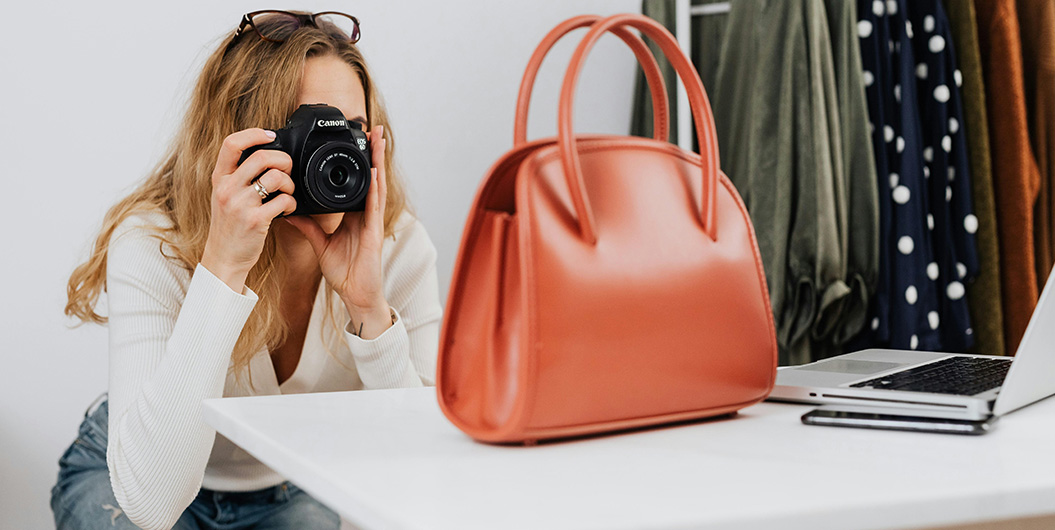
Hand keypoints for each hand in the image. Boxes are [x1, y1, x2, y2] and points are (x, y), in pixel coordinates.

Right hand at [201, 128, 296, 291]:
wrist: (224, 258)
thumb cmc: (229, 226)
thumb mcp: (224, 196)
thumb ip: (238, 176)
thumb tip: (265, 154)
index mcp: (220, 179)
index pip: (231, 144)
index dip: (254, 134)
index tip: (270, 135)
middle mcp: (227, 188)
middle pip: (262, 157)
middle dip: (283, 160)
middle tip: (287, 170)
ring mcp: (240, 204)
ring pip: (276, 177)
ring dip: (290, 183)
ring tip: (287, 192)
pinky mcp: (255, 221)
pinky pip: (284, 201)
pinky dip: (292, 203)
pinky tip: (287, 209)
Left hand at [285, 125, 391, 338]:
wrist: (355, 295)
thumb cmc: (343, 272)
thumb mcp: (320, 244)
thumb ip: (307, 226)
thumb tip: (289, 209)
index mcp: (354, 215)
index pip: (356, 182)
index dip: (357, 161)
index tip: (355, 140)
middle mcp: (366, 214)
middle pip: (370, 176)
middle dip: (372, 152)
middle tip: (371, 127)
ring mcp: (372, 222)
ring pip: (377, 184)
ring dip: (379, 161)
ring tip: (379, 139)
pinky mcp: (374, 232)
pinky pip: (374, 206)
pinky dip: (375, 187)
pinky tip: (376, 171)